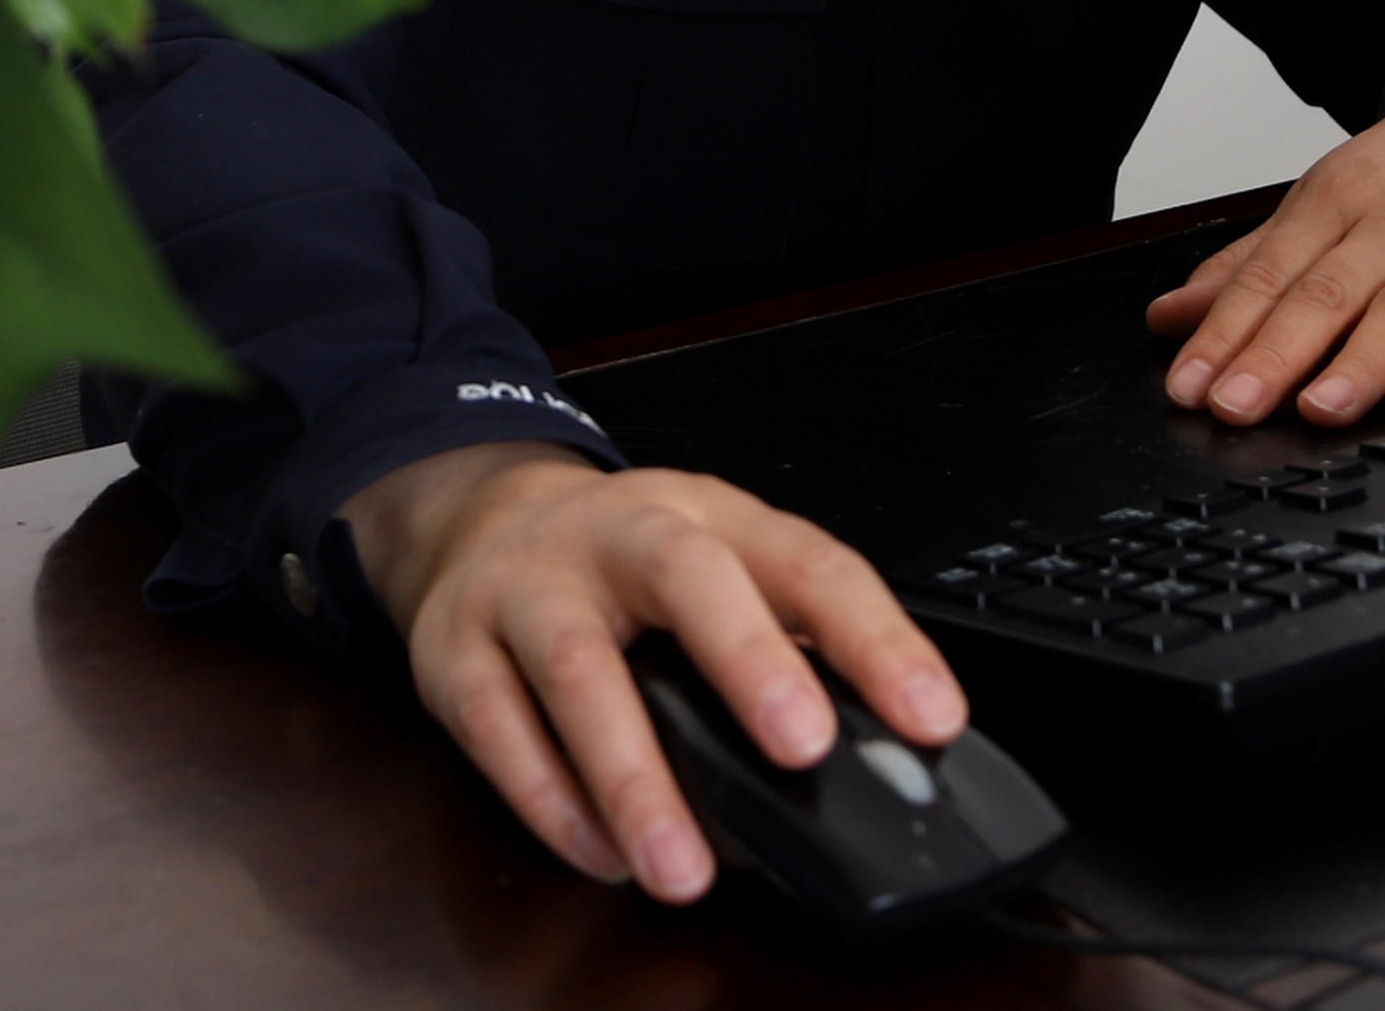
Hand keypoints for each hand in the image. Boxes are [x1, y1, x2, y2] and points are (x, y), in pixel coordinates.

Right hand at [342, 441, 966, 901]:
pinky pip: (498, 725)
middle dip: (748, 660)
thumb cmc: (623, 566)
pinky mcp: (455, 646)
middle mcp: (621, 537)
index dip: (873, 638)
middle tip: (801, 749)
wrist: (480, 518)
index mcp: (711, 517)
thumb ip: (783, 647)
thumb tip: (865, 759)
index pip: (808, 563)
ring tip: (683, 867)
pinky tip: (601, 852)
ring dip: (633, 774)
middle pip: (688, 578)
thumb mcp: (717, 572)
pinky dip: (549, 799)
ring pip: (577, 666)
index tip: (929, 714)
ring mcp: (530, 584)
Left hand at [1143, 64, 1384, 428]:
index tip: (1190, 384)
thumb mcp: (1325, 199)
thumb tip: (1171, 319)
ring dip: (1363, 362)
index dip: (1226, 332)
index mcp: (1340, 196)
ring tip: (1318, 408)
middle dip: (1277, 354)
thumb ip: (1250, 267)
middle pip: (1330, 292)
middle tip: (1233, 405)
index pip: (1271, 273)